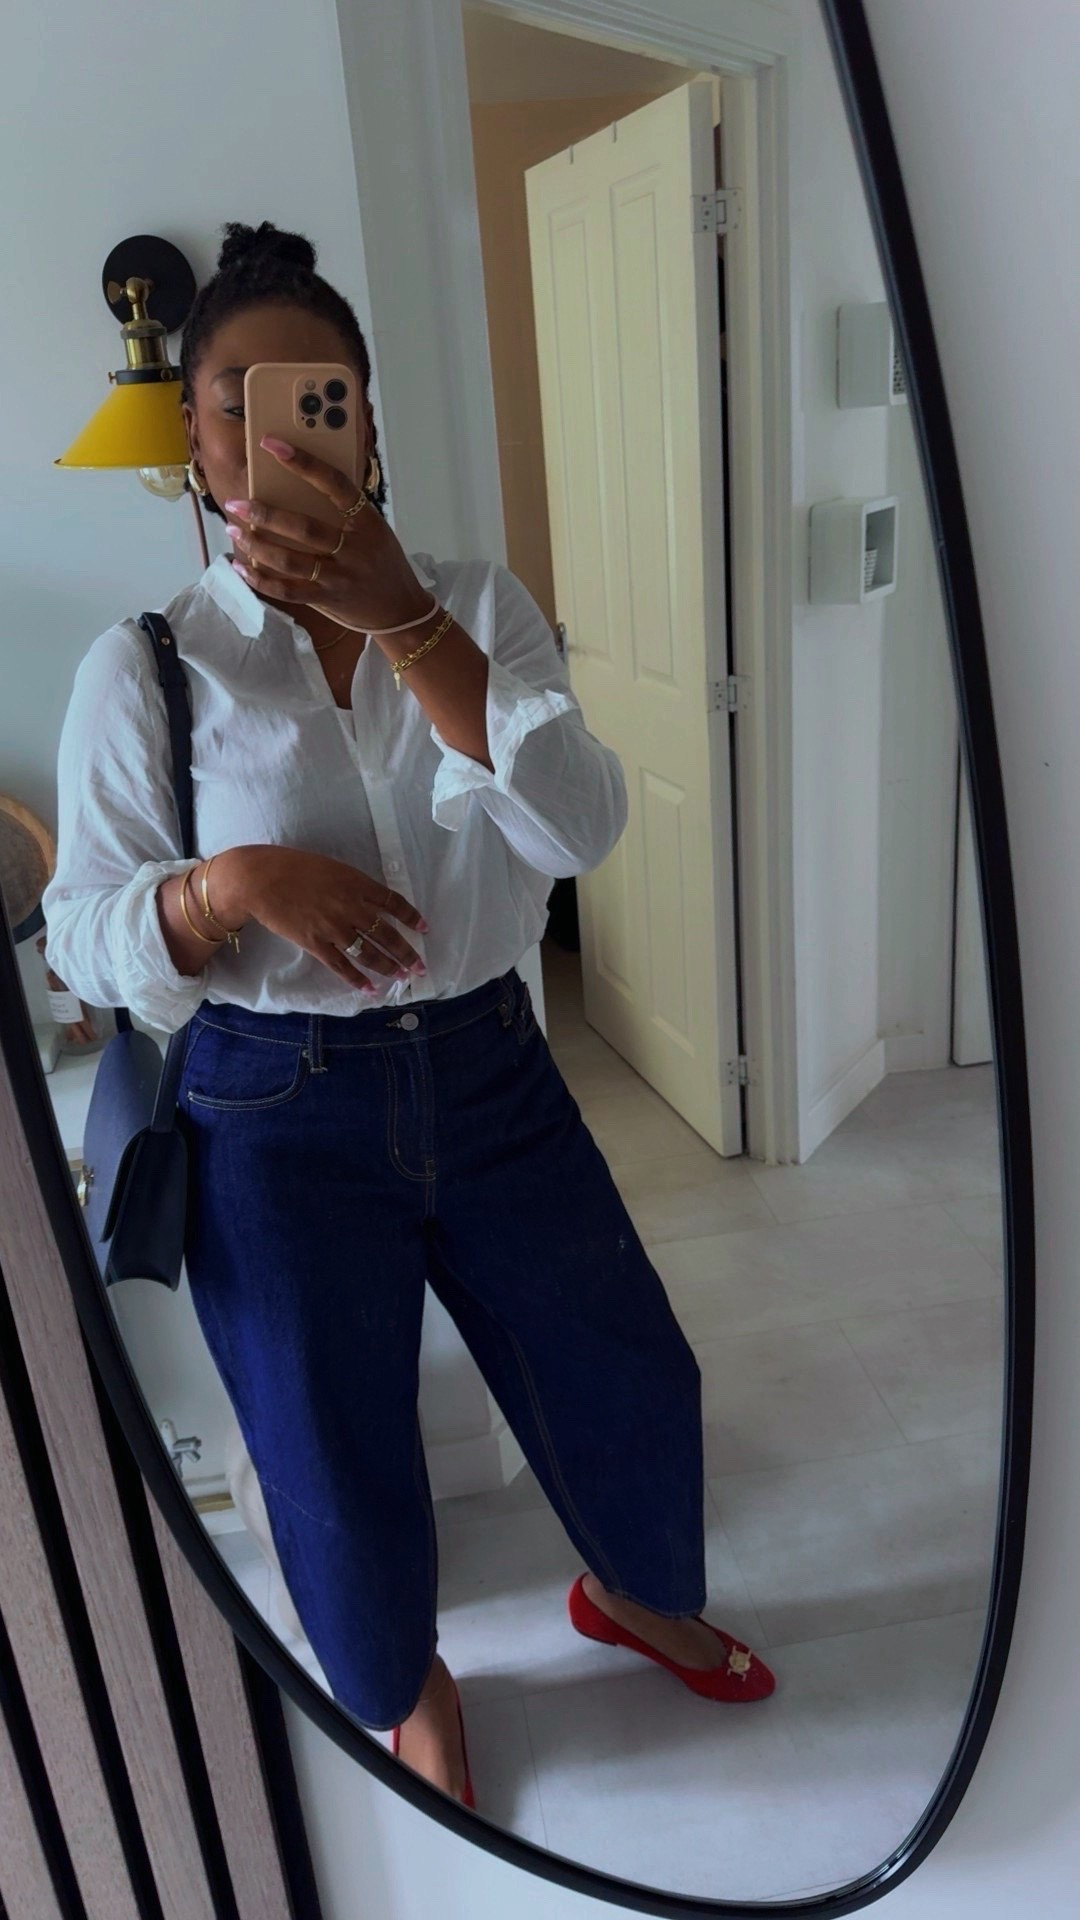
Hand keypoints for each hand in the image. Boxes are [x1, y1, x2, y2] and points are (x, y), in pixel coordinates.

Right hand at [215, 846, 426, 990]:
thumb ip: (352, 885)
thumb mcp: (332, 868)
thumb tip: (367, 900)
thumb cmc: (292, 866)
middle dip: (407, 953)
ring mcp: (335, 928)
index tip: (424, 929)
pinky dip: (357, 979)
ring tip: (401, 977)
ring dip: (388, 967)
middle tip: (420, 967)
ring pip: (369, 953)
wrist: (260, 879)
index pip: (394, 903)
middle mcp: (351, 908)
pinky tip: (370, 989)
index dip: (412, 918)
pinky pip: (342, 966)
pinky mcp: (316, 944)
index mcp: (357, 884)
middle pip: (387, 934)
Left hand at [224, 438, 432, 636]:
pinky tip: (242, 568)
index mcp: (367, 521)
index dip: (303, 462)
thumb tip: (298, 487)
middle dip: (265, 514)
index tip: (272, 444)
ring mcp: (339, 576)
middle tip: (237, 503)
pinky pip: (288, 591)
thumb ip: (345, 513)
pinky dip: (260, 580)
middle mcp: (353, 548)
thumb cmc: (383, 563)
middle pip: (304, 528)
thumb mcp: (374, 530)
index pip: (335, 484)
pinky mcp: (327, 599)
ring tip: (234, 530)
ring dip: (256, 546)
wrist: (401, 609)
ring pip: (290, 561)